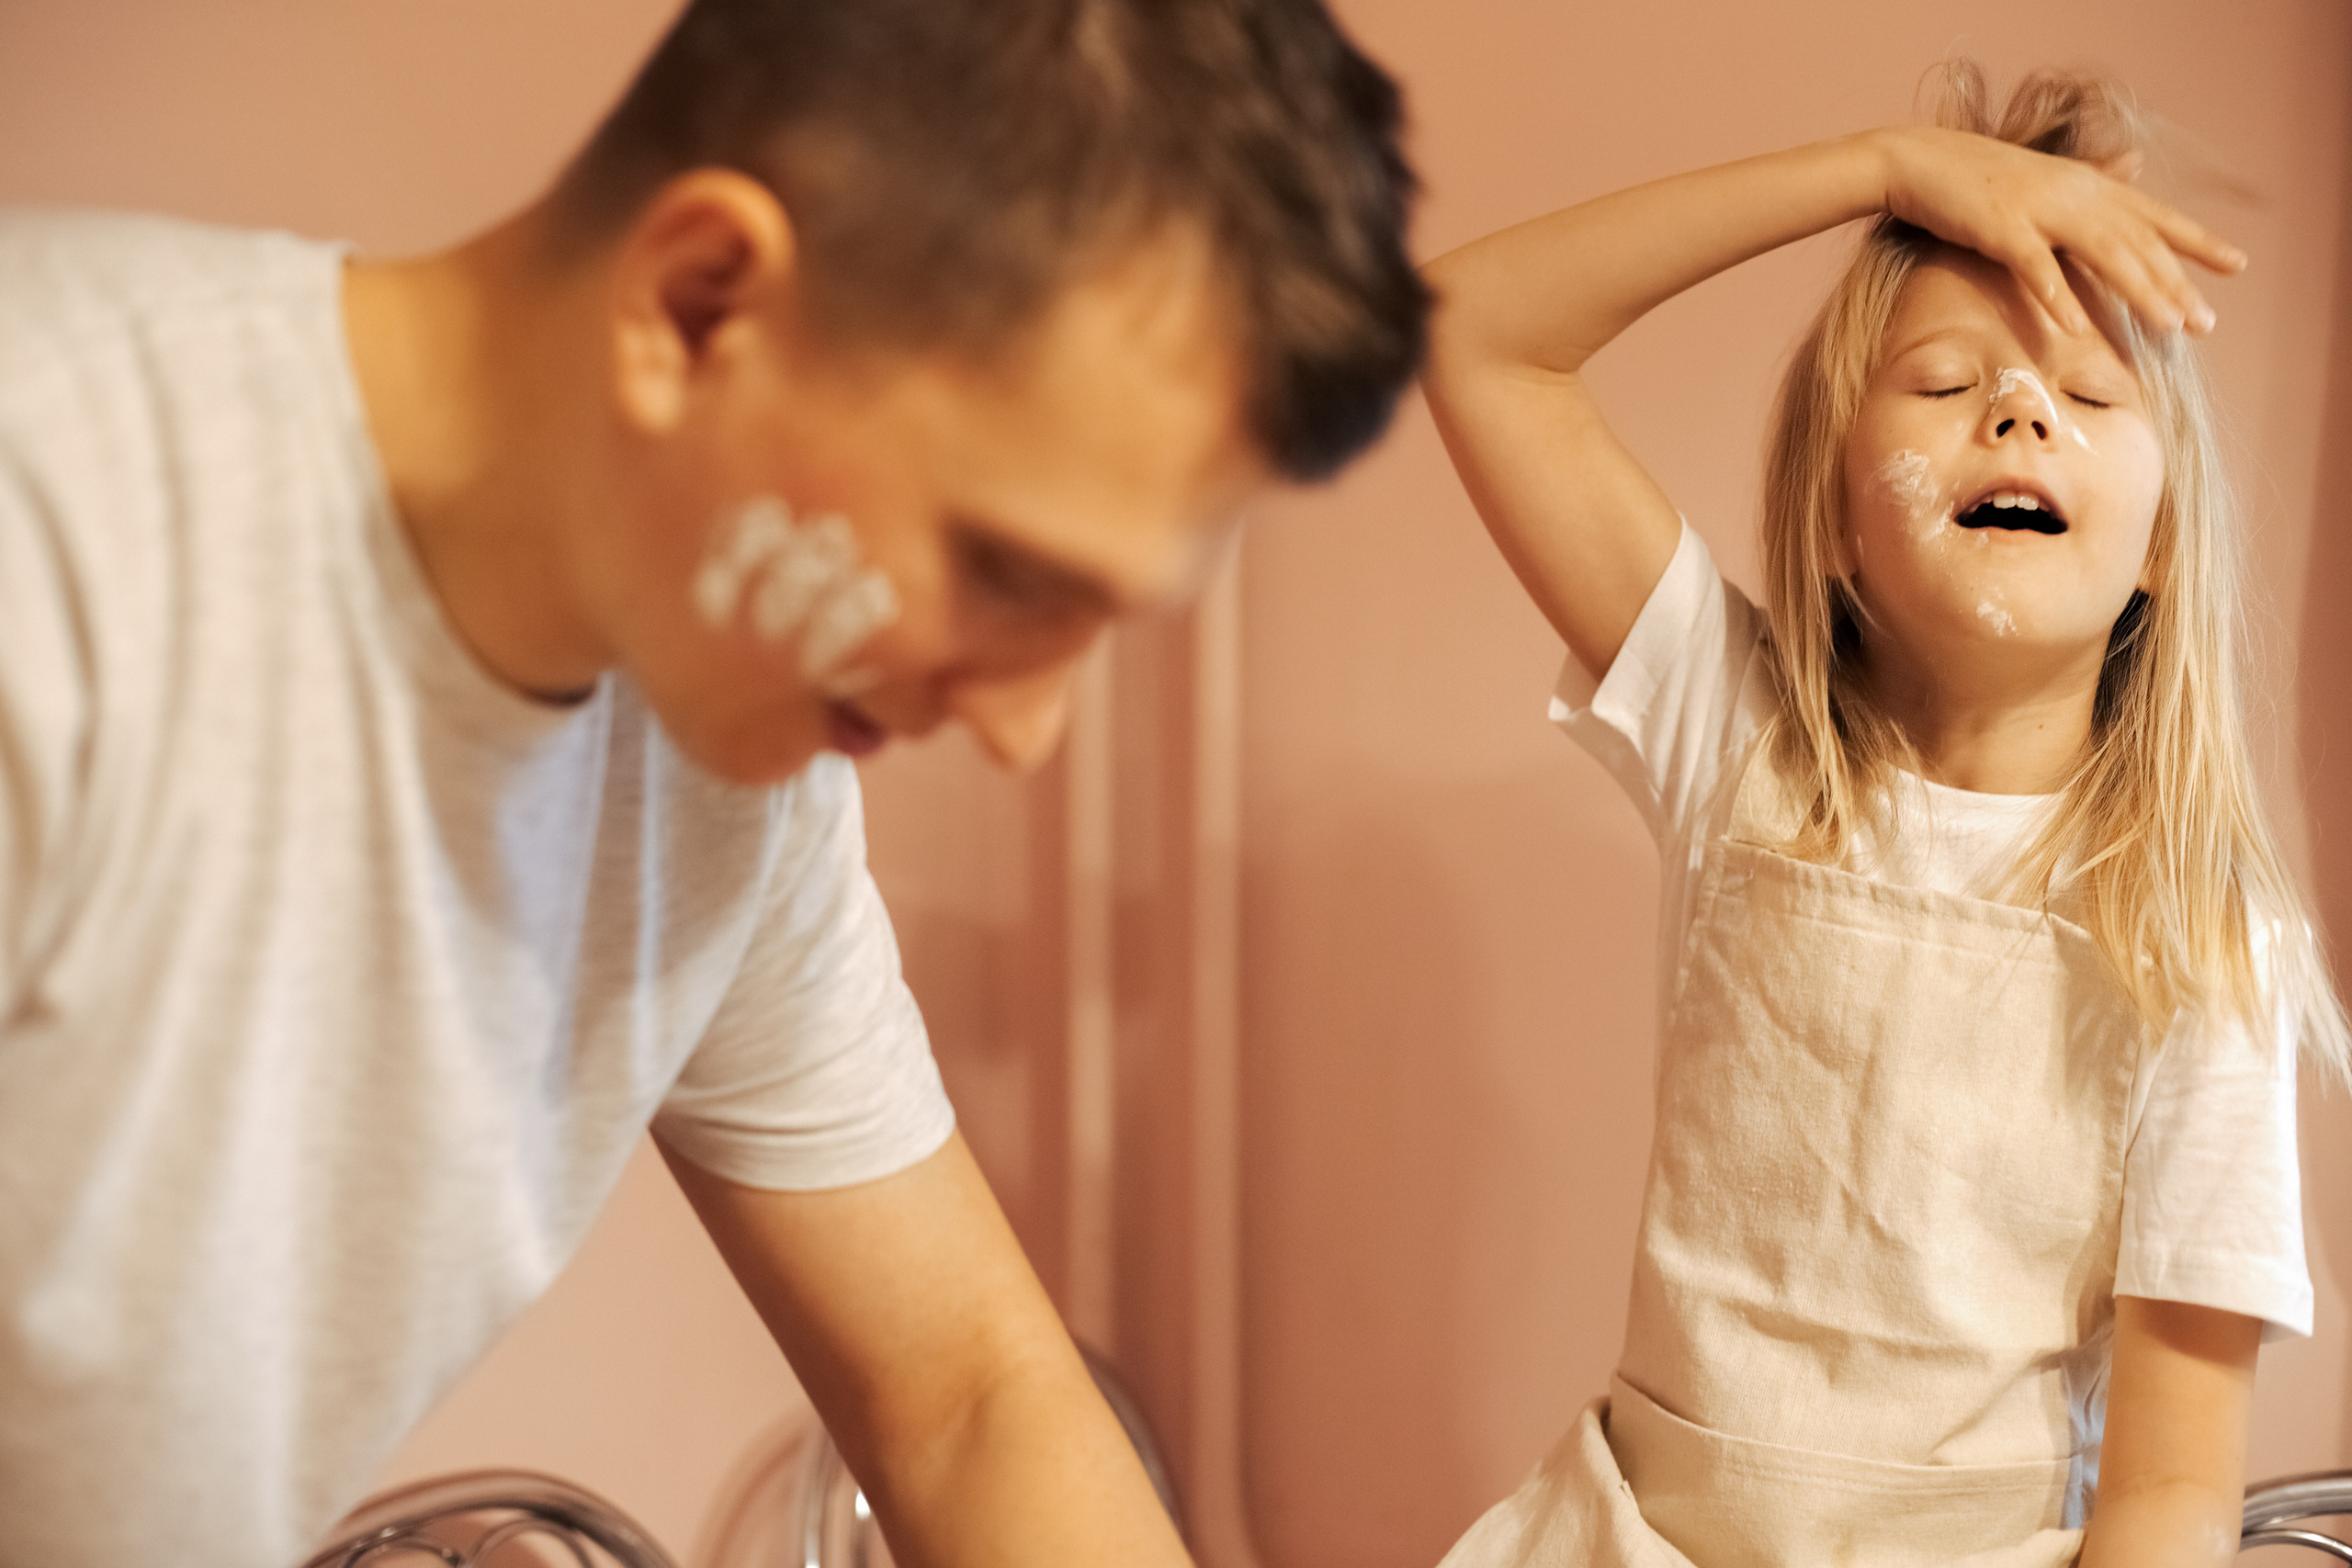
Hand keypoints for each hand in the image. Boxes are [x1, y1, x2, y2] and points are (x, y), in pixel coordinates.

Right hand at [1868, 125, 2245, 336]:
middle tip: (2205, 322)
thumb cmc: (1980, 173)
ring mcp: (2040, 209)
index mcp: (2087, 184)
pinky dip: (2054, 296)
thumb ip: (2094, 175)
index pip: (2155, 215)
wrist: (1921, 159)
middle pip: (2137, 242)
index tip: (2236, 265)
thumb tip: (2136, 161)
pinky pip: (2034, 267)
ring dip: (2138, 291)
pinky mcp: (2000, 228)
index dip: (2197, 241)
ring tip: (2168, 326)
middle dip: (2175, 282)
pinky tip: (2072, 329)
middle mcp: (2075, 194)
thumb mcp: (2047, 173)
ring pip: (2102, 253)